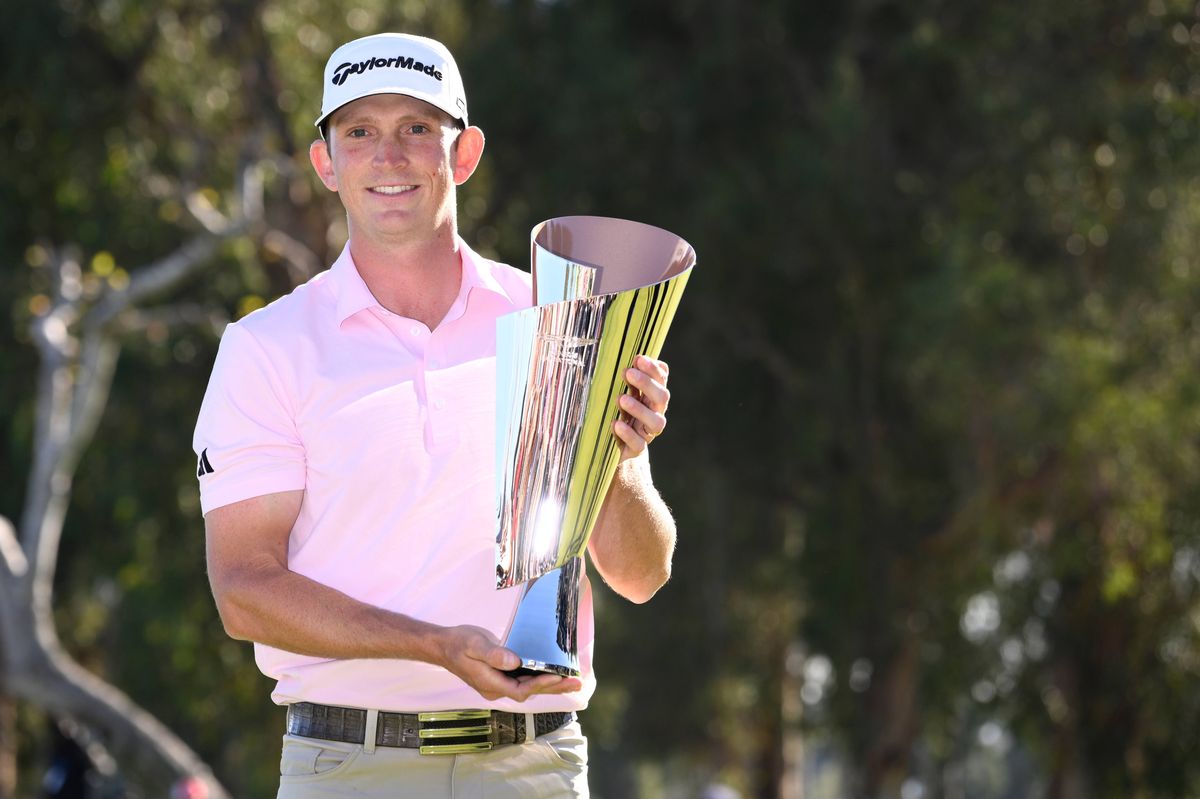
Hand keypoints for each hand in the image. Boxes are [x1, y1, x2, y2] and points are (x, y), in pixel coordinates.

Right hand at [436, 625, 582, 701]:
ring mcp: (498, 684)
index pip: (521, 690)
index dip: (541, 684)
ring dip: (550, 684)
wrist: (443, 646)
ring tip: (571, 679)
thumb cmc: (458, 643)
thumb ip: (494, 654)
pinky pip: (523, 681)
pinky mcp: (500, 677)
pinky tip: (551, 673)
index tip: (558, 676)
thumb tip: (514, 662)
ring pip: (528, 688)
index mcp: (490, 684)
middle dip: (554, 688)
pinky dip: (539, 678)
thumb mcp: (475, 645)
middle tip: (577, 682)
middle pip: (529, 692)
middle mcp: (496, 688)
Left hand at [615, 355, 669, 460]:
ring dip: (639, 409)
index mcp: (655, 397)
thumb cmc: (625, 414)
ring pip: (656, 423)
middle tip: (628, 373)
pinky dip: (628, 433)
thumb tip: (639, 357)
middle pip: (662, 398)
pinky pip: (638, 443)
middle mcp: (657, 414)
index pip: (661, 380)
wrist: (623, 448)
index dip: (653, 369)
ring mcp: (649, 433)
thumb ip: (634, 379)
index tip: (638, 359)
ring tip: (622, 399)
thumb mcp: (628, 394)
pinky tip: (616, 424)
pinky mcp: (638, 449)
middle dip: (647, 384)